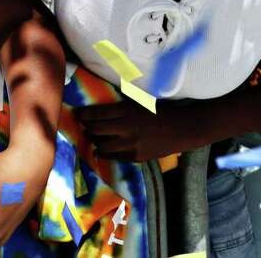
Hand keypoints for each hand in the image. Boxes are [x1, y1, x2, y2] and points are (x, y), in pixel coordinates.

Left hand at [75, 100, 191, 161]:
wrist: (183, 129)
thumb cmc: (162, 111)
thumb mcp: (141, 102)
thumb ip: (122, 107)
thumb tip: (102, 109)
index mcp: (128, 110)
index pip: (98, 114)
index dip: (84, 115)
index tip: (78, 114)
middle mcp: (127, 127)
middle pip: (96, 130)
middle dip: (87, 128)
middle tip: (84, 126)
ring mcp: (131, 144)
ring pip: (103, 145)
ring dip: (95, 141)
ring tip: (93, 139)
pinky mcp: (137, 157)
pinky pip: (115, 157)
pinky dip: (107, 153)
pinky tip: (103, 150)